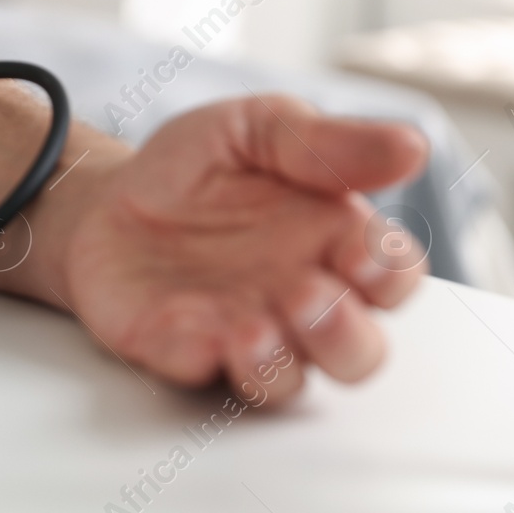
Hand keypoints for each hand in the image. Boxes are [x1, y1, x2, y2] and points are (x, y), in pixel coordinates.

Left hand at [47, 94, 429, 400]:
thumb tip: (412, 147)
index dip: (388, 275)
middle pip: (359, 353)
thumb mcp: (257, 130)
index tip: (361, 255)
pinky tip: (194, 331)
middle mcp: (299, 302)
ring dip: (280, 365)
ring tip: (253, 330)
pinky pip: (200, 374)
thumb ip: (328, 142)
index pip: (391, 276)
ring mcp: (243, 336)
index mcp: (332, 245)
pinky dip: (201, 359)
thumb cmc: (193, 169)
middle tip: (309, 297)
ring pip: (289, 383)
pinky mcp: (181, 352)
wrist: (101, 199)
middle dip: (345, 337)